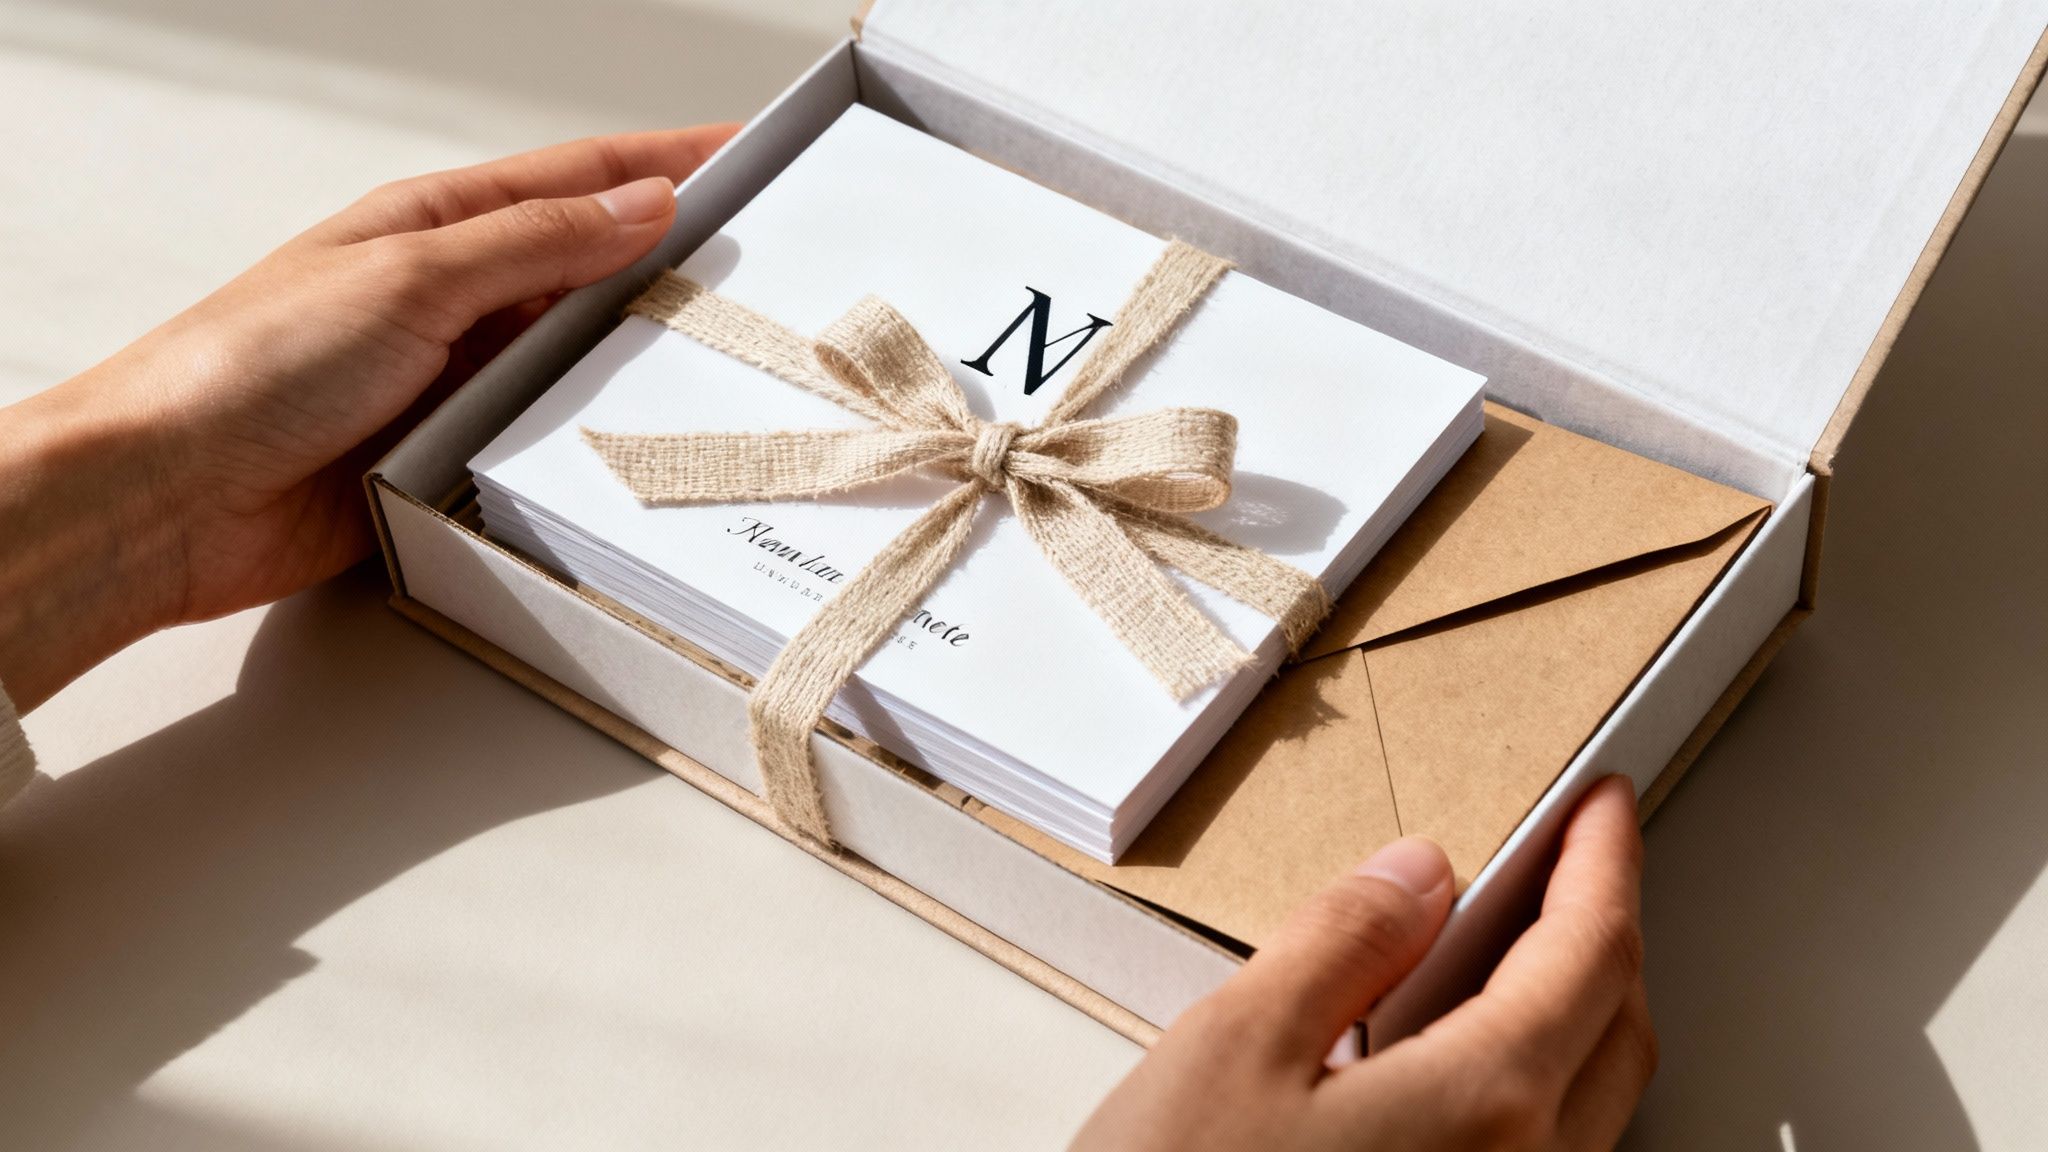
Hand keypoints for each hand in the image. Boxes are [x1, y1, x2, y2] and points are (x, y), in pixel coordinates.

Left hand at [0, 125, 733, 708]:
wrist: (169, 498)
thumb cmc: (248, 368)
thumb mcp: (410, 278)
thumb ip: (534, 243)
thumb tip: (642, 203)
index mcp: (435, 225)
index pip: (578, 178)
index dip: (665, 160)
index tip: (746, 153)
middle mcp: (451, 298)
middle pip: (589, 267)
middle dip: (673, 260)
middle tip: (766, 265)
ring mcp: (453, 380)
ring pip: (577, 358)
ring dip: (639, 357)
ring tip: (724, 356)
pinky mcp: (451, 459)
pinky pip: (547, 441)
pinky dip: (594, 437)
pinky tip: (640, 439)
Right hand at [1075, 775, 1654, 1150]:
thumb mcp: (1235, 1044)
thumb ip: (1342, 939)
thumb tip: (1417, 873)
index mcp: (1485, 1107)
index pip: (1589, 951)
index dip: (1603, 861)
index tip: (1604, 808)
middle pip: (1618, 1027)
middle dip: (1607, 928)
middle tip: (1577, 862)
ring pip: (1595, 1101)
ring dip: (1582, 1010)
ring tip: (1518, 949)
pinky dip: (1544, 1081)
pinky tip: (1469, 1061)